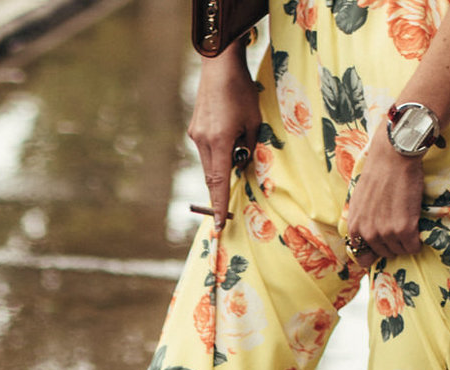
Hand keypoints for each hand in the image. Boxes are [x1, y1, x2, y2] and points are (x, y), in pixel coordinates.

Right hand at [188, 50, 262, 225]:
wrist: (219, 65)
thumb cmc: (242, 90)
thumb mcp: (254, 121)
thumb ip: (249, 146)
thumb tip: (243, 164)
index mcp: (220, 142)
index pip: (219, 182)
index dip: (218, 205)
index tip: (217, 224)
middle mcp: (203, 141)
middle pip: (212, 175)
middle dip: (222, 186)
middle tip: (230, 197)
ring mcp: (196, 135)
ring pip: (209, 162)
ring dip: (223, 165)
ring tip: (238, 147)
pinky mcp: (195, 128)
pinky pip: (207, 149)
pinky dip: (218, 152)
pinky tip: (229, 136)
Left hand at [342, 128, 424, 262]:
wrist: (393, 157)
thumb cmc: (377, 174)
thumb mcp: (359, 201)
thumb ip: (361, 221)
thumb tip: (367, 237)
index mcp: (354, 227)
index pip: (362, 257)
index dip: (374, 252)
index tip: (383, 245)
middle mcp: (368, 233)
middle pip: (385, 253)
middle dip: (393, 243)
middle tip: (399, 224)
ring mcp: (386, 232)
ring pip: (400, 250)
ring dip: (406, 240)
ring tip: (407, 220)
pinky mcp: (404, 229)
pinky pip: (413, 246)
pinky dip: (417, 240)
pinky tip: (416, 225)